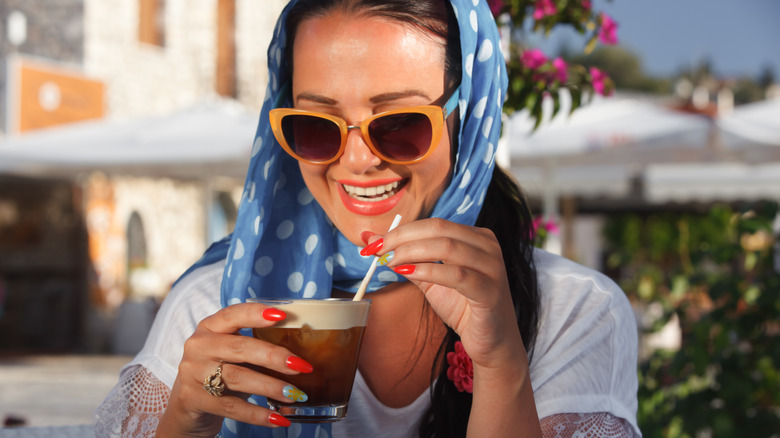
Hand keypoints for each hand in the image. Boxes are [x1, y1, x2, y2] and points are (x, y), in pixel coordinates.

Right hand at [156, 303, 311, 436]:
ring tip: (295, 394)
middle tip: (301, 365)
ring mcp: (192, 372)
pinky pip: (231, 407)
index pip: (233, 314)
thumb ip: (254, 347)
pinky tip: (278, 419)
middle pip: (240, 348)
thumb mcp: (230, 354)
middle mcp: (198, 346)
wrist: (185, 407)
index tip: (282, 315)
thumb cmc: (218, 373)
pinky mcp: (192, 398)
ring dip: (271, 387)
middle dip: (274, 356)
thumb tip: (298, 355)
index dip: (256, 313)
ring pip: (238, 378)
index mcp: (209, 327)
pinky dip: (258, 414)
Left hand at [367, 218, 523, 367]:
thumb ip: (405, 258)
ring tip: (390, 262)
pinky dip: (428, 271)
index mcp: (475, 237)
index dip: (401, 230)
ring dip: (411, 252)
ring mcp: (492, 267)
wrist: (491, 342)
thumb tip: (370, 239)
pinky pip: (457, 275)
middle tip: (378, 250)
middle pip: (439, 229)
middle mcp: (487, 246)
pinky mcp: (491, 290)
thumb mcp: (430, 279)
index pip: (433, 224)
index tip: (373, 243)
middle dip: (402, 238)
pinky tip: (408, 274)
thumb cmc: (463, 307)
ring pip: (447, 247)